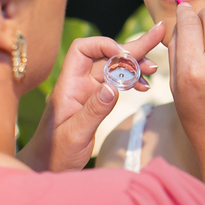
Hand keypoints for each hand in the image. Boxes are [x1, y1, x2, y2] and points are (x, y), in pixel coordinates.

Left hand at [23, 21, 165, 171]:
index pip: (83, 50)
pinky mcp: (95, 103)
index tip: (126, 55)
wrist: (46, 169)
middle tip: (157, 35)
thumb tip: (113, 87)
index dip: (105, 45)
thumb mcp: (74, 135)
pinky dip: (131, 81)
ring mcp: (87, 93)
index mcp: (68, 86)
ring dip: (134, 65)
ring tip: (154, 68)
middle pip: (105, 56)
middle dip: (131, 47)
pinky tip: (144, 86)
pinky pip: (115, 84)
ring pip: (113, 69)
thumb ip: (93, 111)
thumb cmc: (54, 154)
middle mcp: (78, 84)